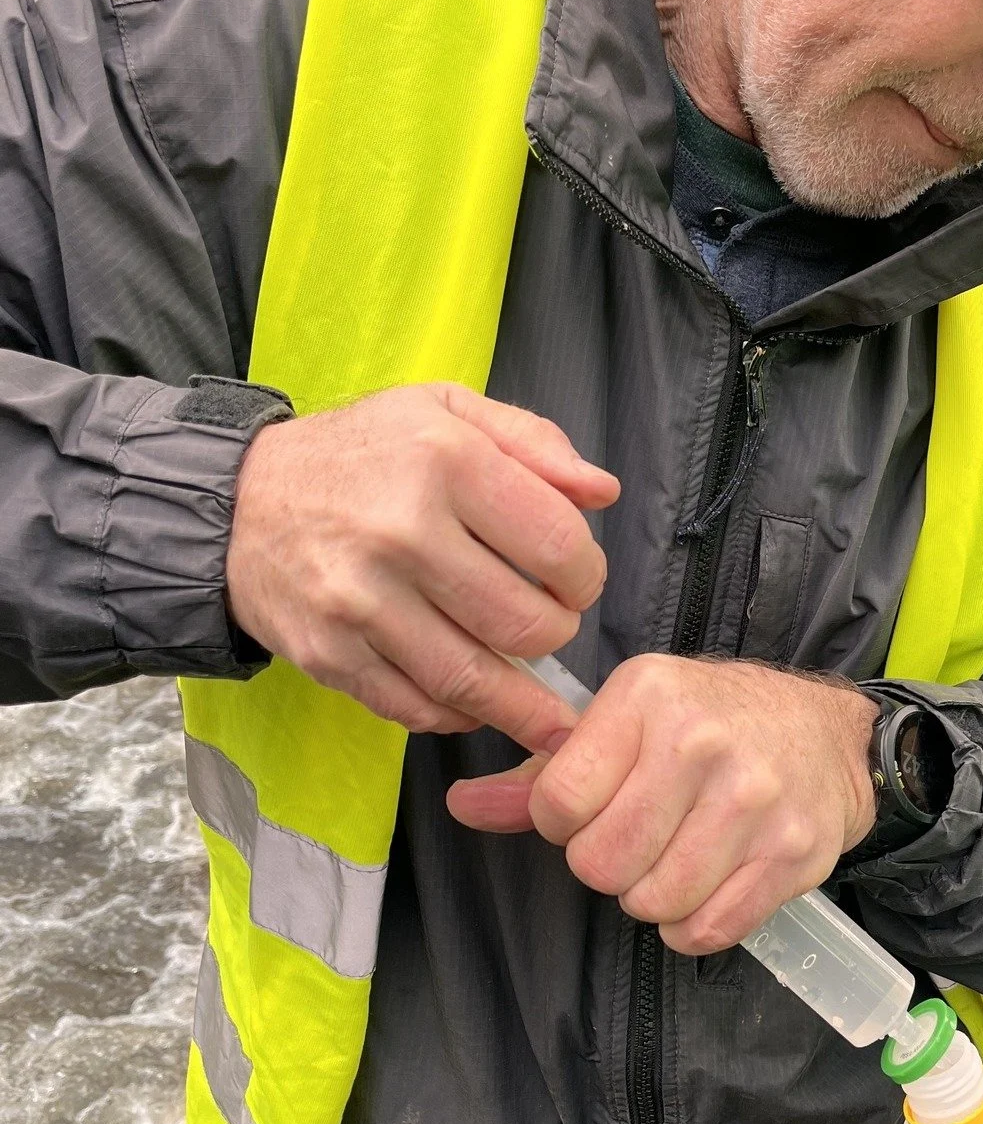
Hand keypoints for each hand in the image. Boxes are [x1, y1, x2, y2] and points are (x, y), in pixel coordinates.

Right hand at [226, 382, 619, 739]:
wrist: (238, 500)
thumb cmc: (361, 452)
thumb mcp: (448, 409)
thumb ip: (535, 442)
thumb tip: (603, 492)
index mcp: (444, 460)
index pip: (557, 543)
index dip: (586, 574)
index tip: (577, 578)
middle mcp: (402, 531)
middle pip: (525, 622)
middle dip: (557, 632)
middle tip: (550, 622)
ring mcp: (360, 601)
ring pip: (475, 679)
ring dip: (522, 697)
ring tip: (541, 694)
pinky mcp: (329, 655)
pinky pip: (418, 708)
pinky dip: (460, 714)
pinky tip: (476, 699)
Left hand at [446, 655, 878, 952]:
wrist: (825, 733)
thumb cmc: (709, 721)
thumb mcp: (625, 720)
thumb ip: (542, 771)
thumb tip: (462, 806)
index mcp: (648, 696)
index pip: (557, 804)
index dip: (564, 822)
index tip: (593, 808)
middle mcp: (702, 741)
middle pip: (600, 864)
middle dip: (608, 863)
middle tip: (639, 834)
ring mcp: (753, 799)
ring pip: (652, 904)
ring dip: (652, 895)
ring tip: (677, 852)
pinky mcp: (792, 853)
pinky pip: (707, 932)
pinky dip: (695, 924)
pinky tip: (710, 880)